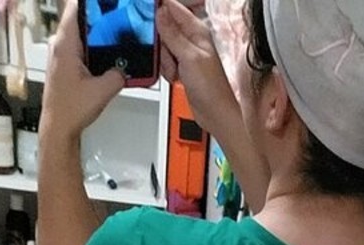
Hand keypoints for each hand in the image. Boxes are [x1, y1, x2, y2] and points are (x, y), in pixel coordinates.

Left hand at [41, 0, 124, 141]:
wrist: (58, 127)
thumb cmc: (69, 110)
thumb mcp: (102, 91)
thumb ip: (118, 75)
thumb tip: (126, 68)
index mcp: (65, 44)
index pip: (75, 8)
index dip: (91, 3)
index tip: (106, 4)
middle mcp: (59, 45)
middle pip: (80, 19)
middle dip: (99, 18)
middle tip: (116, 20)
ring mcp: (60, 54)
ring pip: (81, 33)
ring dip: (96, 35)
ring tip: (113, 38)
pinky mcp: (64, 63)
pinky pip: (80, 46)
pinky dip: (93, 48)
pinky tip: (105, 56)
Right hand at [156, 0, 237, 137]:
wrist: (215, 115)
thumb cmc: (212, 89)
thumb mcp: (189, 57)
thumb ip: (172, 33)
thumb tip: (160, 11)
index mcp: (197, 30)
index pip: (172, 7)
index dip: (158, 9)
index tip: (148, 19)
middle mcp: (191, 38)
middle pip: (163, 27)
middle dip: (161, 44)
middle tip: (169, 56)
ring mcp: (186, 52)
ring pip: (162, 46)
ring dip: (164, 60)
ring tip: (175, 70)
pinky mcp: (181, 65)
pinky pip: (165, 60)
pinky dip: (166, 69)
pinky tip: (175, 77)